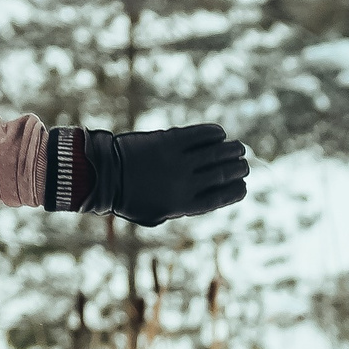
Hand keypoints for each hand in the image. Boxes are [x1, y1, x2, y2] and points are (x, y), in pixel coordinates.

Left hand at [83, 125, 250, 226]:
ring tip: (239, 148)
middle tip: (243, 164)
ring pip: (217, 152)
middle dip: (238, 169)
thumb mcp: (155, 214)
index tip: (243, 186)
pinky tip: (220, 134)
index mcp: (183, 205)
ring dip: (232, 150)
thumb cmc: (129, 199)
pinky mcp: (170, 139)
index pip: (221, 198)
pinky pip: (200, 135)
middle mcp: (185, 182)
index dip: (236, 191)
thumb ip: (181, 209)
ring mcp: (178, 160)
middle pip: (223, 173)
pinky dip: (214, 134)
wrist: (105, 174)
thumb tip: (203, 198)